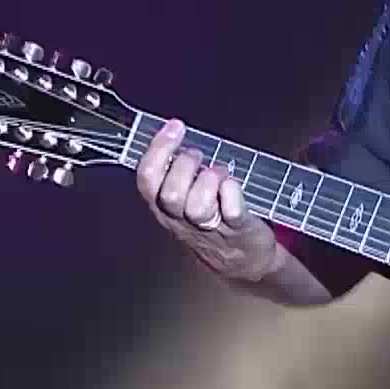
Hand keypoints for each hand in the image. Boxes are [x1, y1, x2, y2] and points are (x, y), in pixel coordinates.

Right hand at [136, 117, 284, 282]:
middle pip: (170, 193)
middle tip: (201, 157)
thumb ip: (176, 171)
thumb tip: (174, 133)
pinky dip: (232, 192)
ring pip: (197, 206)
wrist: (241, 260)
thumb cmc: (213, 219)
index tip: (174, 127)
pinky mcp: (237, 230)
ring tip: (220, 173)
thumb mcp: (185, 197)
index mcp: (165, 207)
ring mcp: (209, 228)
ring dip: (210, 179)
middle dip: (187, 165)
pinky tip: (233, 185)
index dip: (158, 150)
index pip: (147, 180)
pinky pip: (231, 210)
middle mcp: (182, 220)